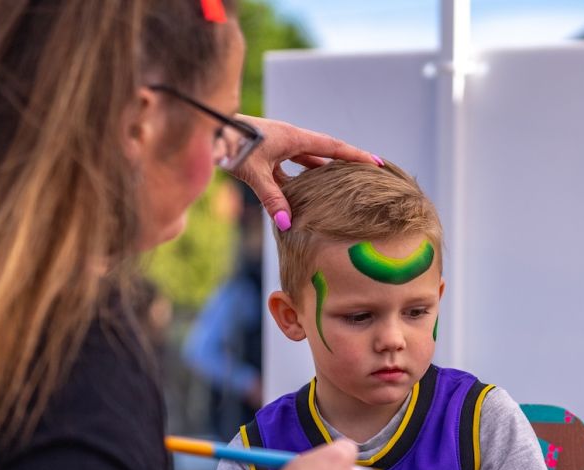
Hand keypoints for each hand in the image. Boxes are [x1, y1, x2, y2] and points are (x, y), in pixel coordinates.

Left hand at [229, 115, 382, 229]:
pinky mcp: (267, 154)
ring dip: (322, 173)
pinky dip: (298, 180)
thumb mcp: (254, 173)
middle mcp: (289, 139)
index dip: (355, 155)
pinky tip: (300, 196)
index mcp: (293, 137)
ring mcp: (278, 145)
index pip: (332, 147)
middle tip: (365, 175)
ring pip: (307, 161)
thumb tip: (288, 225)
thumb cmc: (231, 145)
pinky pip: (290, 167)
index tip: (375, 162)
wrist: (208, 131)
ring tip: (339, 189)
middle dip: (344, 164)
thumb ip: (272, 199)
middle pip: (324, 152)